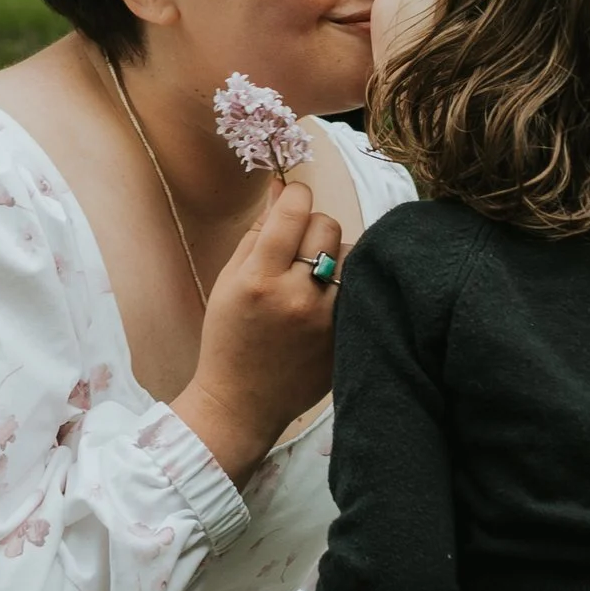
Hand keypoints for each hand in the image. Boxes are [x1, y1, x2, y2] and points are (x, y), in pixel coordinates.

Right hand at [171, 174, 343, 482]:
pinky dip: (346, 285)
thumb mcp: (229, 281)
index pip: (294, 210)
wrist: (242, 402)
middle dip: (313, 226)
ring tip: (314, 277)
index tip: (292, 202)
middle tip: (298, 247)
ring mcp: (327, 320)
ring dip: (334, 256)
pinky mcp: (346, 337)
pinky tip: (326, 299)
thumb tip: (283, 188)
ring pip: (351, 254)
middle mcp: (297, 297)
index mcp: (259, 279)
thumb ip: (257, 233)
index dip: (295, 195)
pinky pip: (360, 288)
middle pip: (328, 225)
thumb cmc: (229, 338)